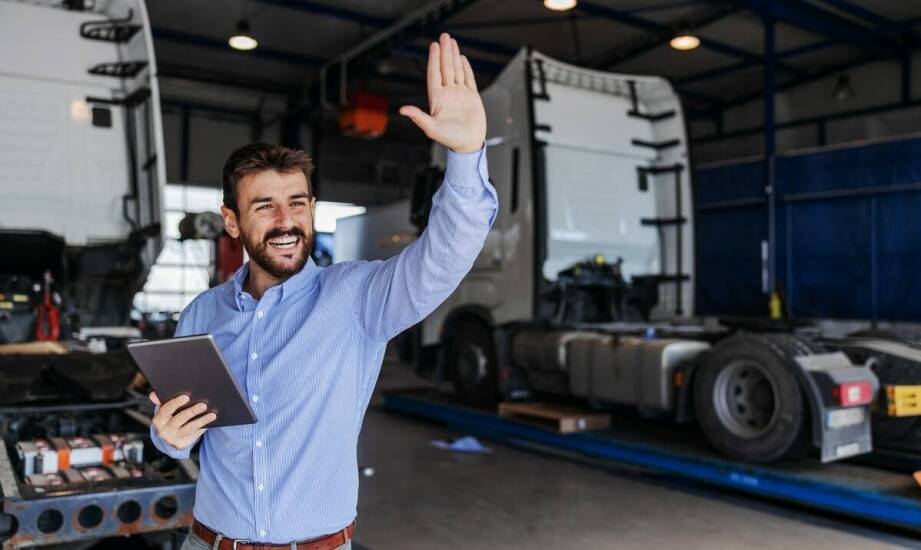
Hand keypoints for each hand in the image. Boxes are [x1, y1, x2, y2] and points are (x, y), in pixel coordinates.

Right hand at [149, 392, 215, 450]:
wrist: (168, 438)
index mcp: (158, 419)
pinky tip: (211, 420)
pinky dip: (204, 426)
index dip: (176, 403)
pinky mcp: (184, 443)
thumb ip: (161, 401)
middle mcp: (165, 430)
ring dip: (202, 420)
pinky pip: (195, 434)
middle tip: (203, 405)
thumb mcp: (163, 410)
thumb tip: (153, 394)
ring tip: (212, 414)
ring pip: (190, 428)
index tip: (186, 397)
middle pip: (180, 419)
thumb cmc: (168, 417)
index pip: (166, 410)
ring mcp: (174, 438)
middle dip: (192, 411)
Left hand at [399, 33, 485, 153]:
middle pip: (445, 68)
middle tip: (444, 36)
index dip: (434, 59)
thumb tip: (402, 110)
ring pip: (456, 70)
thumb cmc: (450, 139)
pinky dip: (466, 68)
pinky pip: (468, 78)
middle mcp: (448, 93)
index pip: (435, 74)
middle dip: (445, 52)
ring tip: (452, 42)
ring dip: (454, 56)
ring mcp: (460, 94)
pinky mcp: (471, 97)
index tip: (434, 46)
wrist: (468, 145)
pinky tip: (462, 58)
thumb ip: (418, 117)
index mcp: (438, 98)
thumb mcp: (431, 128)